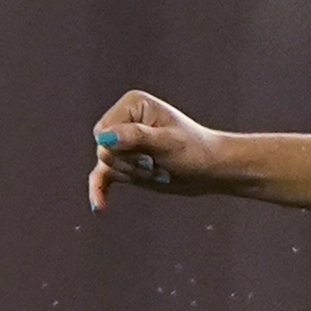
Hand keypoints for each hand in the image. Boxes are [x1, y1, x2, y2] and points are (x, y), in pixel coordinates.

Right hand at [89, 89, 228, 209]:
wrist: (210, 170)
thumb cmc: (195, 150)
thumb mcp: (167, 143)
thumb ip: (135, 137)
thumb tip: (104, 137)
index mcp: (133, 105)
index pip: (103, 131)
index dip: (121, 149)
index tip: (150, 156)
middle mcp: (125, 120)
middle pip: (103, 149)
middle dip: (128, 164)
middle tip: (154, 164)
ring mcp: (124, 142)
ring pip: (106, 164)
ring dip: (131, 175)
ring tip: (156, 171)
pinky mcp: (126, 162)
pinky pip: (103, 176)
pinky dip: (101, 189)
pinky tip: (100, 205)